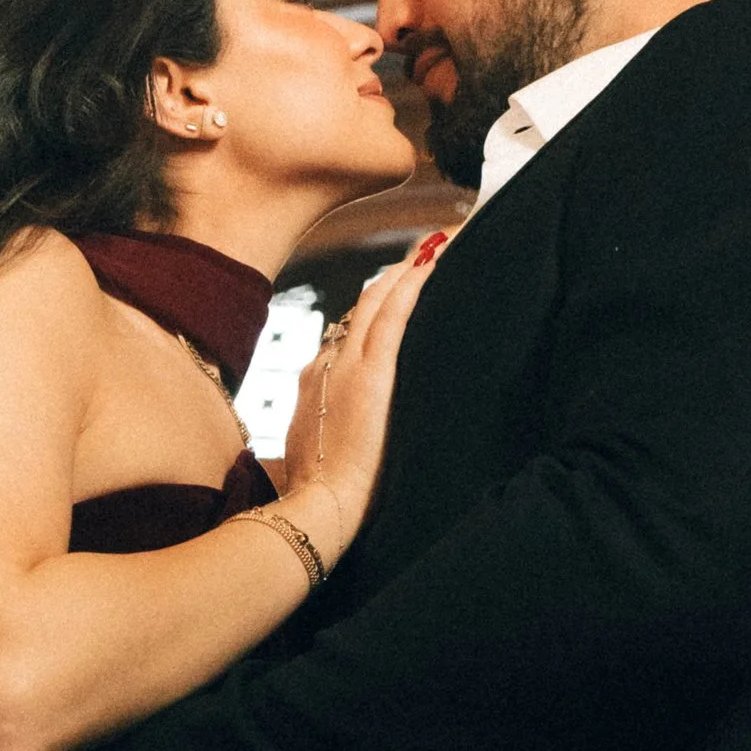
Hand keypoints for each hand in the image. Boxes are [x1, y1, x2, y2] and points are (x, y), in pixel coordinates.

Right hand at [279, 235, 445, 560]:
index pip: (346, 332)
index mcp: (313, 382)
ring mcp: (348, 364)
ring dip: (408, 269)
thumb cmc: (320, 497)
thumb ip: (326, 434)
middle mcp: (327, 363)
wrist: (319, 508)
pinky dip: (414, 281)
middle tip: (425, 248)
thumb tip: (342, 432)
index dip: (372, 307)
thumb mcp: (312, 457)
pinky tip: (434, 258)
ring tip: (438, 243)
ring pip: (377, 299)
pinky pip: (394, 313)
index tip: (394, 289)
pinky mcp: (371, 372)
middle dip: (394, 274)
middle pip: (362, 304)